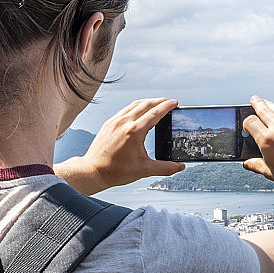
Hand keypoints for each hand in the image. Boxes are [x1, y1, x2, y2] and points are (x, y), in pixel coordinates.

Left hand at [57, 98, 184, 194]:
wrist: (93, 171)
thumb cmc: (116, 171)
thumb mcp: (144, 170)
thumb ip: (165, 168)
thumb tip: (180, 166)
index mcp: (135, 132)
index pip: (155, 113)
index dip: (167, 106)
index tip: (175, 102)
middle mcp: (125, 122)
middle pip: (146, 104)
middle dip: (160, 101)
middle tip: (169, 101)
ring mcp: (115, 121)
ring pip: (135, 104)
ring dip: (148, 101)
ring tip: (157, 103)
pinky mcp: (109, 123)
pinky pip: (126, 109)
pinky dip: (137, 106)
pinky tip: (140, 110)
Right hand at [242, 96, 273, 191]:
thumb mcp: (269, 172)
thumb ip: (256, 165)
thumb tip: (246, 164)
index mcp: (266, 140)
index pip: (251, 122)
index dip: (246, 122)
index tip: (248, 126)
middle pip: (264, 110)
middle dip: (257, 104)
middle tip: (254, 99)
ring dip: (270, 104)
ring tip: (266, 102)